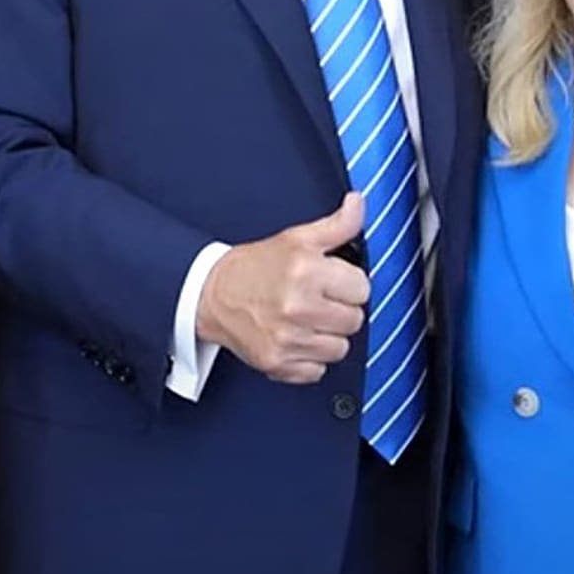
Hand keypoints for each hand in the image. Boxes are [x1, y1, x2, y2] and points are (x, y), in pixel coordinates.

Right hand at [197, 194, 371, 384]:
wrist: (211, 293)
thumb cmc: (256, 266)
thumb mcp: (297, 238)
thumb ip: (336, 225)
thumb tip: (358, 203)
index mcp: (306, 271)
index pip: (362, 289)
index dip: (348, 283)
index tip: (332, 282)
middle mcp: (298, 306)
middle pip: (354, 320)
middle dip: (340, 309)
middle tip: (318, 300)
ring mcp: (287, 338)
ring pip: (340, 348)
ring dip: (327, 336)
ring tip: (307, 320)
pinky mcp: (277, 362)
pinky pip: (317, 370)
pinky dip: (309, 359)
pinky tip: (296, 339)